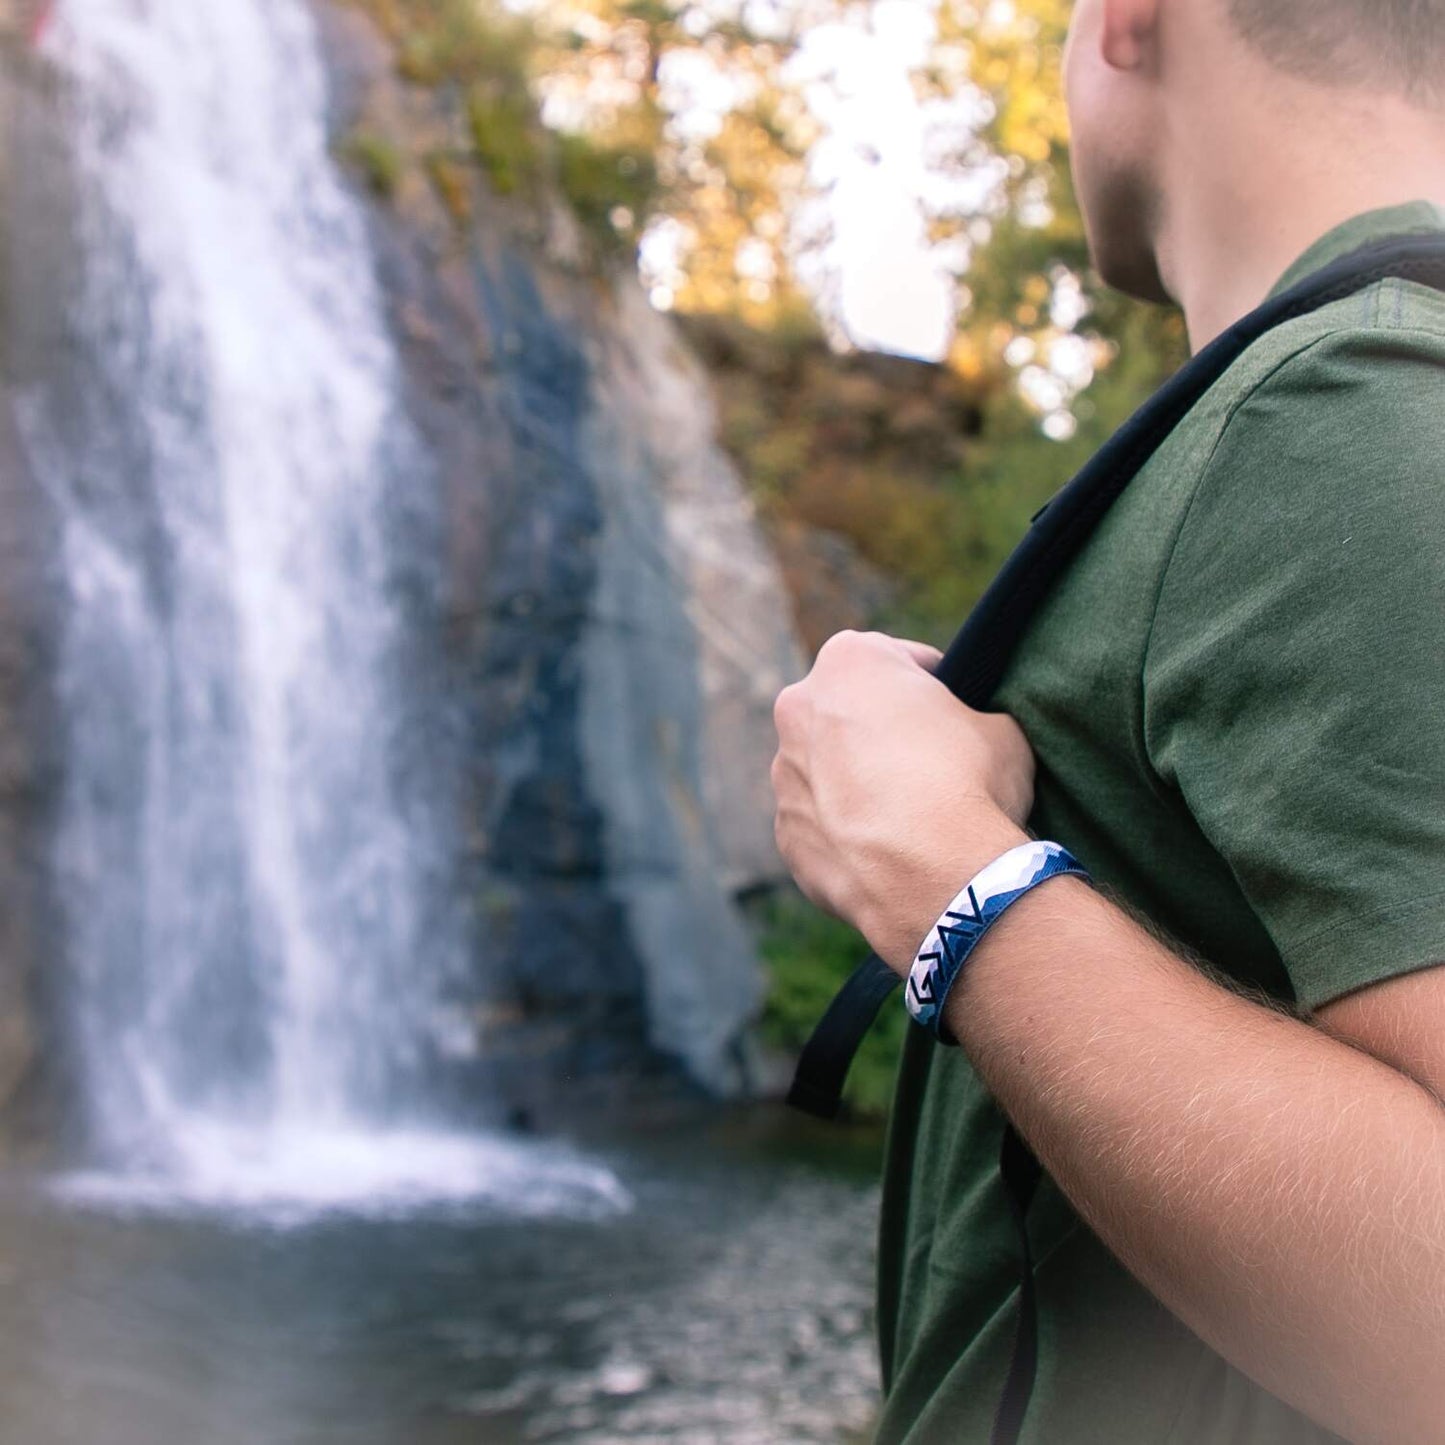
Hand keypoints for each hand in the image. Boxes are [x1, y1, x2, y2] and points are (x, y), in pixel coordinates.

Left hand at [770, 630, 1035, 973]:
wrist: (938, 877)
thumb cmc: (970, 784)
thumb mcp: (1001, 728)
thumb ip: (973, 716)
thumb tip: (973, 732)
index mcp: (849, 661)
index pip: (897, 660)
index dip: (933, 684)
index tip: (952, 709)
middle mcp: (800, 708)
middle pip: (850, 711)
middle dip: (882, 731)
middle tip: (930, 763)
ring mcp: (785, 774)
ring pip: (827, 769)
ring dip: (859, 782)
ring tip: (910, 815)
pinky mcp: (786, 834)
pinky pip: (821, 825)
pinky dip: (848, 833)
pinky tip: (888, 852)